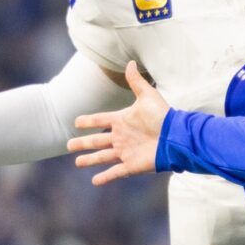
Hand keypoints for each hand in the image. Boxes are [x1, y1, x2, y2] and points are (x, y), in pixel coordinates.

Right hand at [68, 63, 170, 185]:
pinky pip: (115, 172)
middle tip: (69, 145)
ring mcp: (125, 152)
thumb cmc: (163, 116)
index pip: (100, 120)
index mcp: (122, 121)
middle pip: (97, 140)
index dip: (88, 121)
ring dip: (90, 160)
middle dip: (83, 143)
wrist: (175, 137)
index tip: (77, 122)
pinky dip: (105, 177)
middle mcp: (121, 137)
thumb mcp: (147, 96)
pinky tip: (94, 181)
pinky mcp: (131, 165)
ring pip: (102, 157)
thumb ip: (136, 81)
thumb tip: (130, 62)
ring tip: (77, 162)